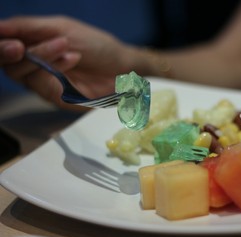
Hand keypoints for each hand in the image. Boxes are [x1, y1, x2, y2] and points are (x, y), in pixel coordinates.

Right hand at [0, 16, 139, 107]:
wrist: (122, 65)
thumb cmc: (95, 45)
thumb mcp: (62, 28)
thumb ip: (29, 27)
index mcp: (33, 46)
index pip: (5, 46)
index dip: (0, 45)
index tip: (10, 41)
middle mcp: (35, 68)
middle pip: (8, 65)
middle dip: (10, 53)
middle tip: (20, 46)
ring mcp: (46, 84)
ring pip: (24, 75)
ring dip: (41, 56)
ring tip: (64, 45)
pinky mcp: (59, 98)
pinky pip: (44, 86)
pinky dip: (56, 68)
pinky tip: (72, 57)